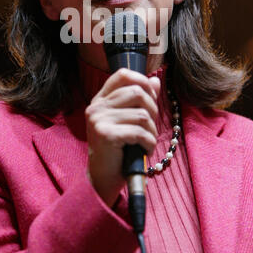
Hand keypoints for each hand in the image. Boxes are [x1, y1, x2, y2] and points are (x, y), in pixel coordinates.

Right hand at [85, 68, 160, 207]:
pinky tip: (145, 150)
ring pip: (142, 114)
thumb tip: (155, 81)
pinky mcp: (106, 135)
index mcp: (100, 100)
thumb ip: (140, 100)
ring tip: (147, 141)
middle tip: (151, 126)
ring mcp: (99, 120)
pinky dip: (149, 142)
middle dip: (152, 110)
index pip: (123, 74)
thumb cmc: (118, 149)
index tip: (151, 96)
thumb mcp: (128, 120)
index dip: (142, 81)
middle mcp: (96, 107)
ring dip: (152, 130)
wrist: (103, 178)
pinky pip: (139, 131)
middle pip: (137, 92)